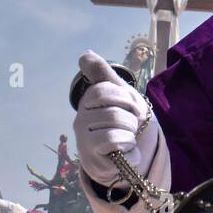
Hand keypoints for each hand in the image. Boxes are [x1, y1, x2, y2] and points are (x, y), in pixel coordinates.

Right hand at [73, 51, 160, 185]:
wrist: (125, 157)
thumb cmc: (123, 123)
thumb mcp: (120, 95)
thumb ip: (104, 75)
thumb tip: (84, 54)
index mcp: (89, 100)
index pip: (105, 90)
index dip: (126, 99)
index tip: (131, 108)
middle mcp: (81, 118)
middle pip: (113, 110)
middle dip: (131, 119)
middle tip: (130, 127)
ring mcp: (83, 137)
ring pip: (115, 125)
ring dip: (130, 133)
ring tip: (127, 139)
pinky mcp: (91, 156)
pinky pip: (115, 141)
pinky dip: (128, 146)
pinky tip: (125, 151)